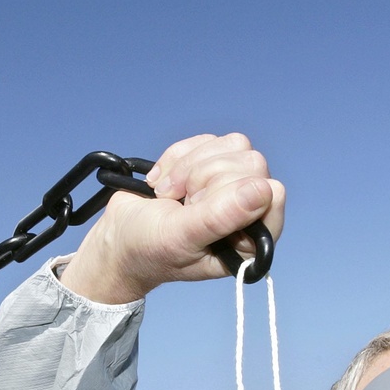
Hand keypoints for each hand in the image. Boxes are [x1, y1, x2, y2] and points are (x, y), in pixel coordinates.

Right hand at [60, 133, 284, 303]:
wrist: (118, 237)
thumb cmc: (149, 248)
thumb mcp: (181, 237)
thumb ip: (220, 217)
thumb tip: (263, 190)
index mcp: (253, 238)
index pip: (270, 191)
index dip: (229, 193)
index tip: (197, 211)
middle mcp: (250, 209)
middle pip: (251, 163)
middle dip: (203, 179)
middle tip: (180, 205)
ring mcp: (233, 183)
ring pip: (233, 145)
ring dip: (189, 167)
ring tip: (170, 195)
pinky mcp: (213, 161)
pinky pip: (209, 140)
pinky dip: (178, 157)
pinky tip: (164, 182)